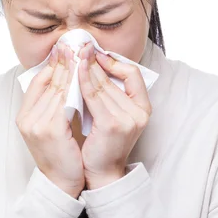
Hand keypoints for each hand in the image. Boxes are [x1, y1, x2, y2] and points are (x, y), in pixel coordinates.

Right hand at [16, 43, 84, 198]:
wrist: (61, 182)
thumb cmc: (61, 154)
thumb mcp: (52, 126)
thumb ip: (54, 105)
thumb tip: (66, 80)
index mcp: (24, 116)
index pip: (37, 82)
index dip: (51, 64)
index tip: (63, 49)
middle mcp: (26, 118)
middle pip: (47, 81)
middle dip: (62, 61)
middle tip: (73, 44)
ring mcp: (36, 124)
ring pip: (57, 88)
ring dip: (70, 69)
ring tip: (81, 54)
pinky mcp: (50, 129)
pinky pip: (64, 101)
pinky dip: (75, 87)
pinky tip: (84, 76)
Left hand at [77, 42, 151, 188]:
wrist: (102, 172)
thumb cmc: (104, 142)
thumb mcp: (113, 115)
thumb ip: (110, 95)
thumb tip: (95, 65)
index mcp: (143, 107)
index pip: (134, 73)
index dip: (115, 61)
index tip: (97, 53)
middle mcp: (140, 112)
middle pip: (114, 77)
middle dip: (95, 60)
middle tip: (80, 45)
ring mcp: (127, 118)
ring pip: (102, 84)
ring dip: (86, 67)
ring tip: (73, 54)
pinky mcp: (112, 124)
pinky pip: (93, 96)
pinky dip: (82, 81)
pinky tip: (74, 72)